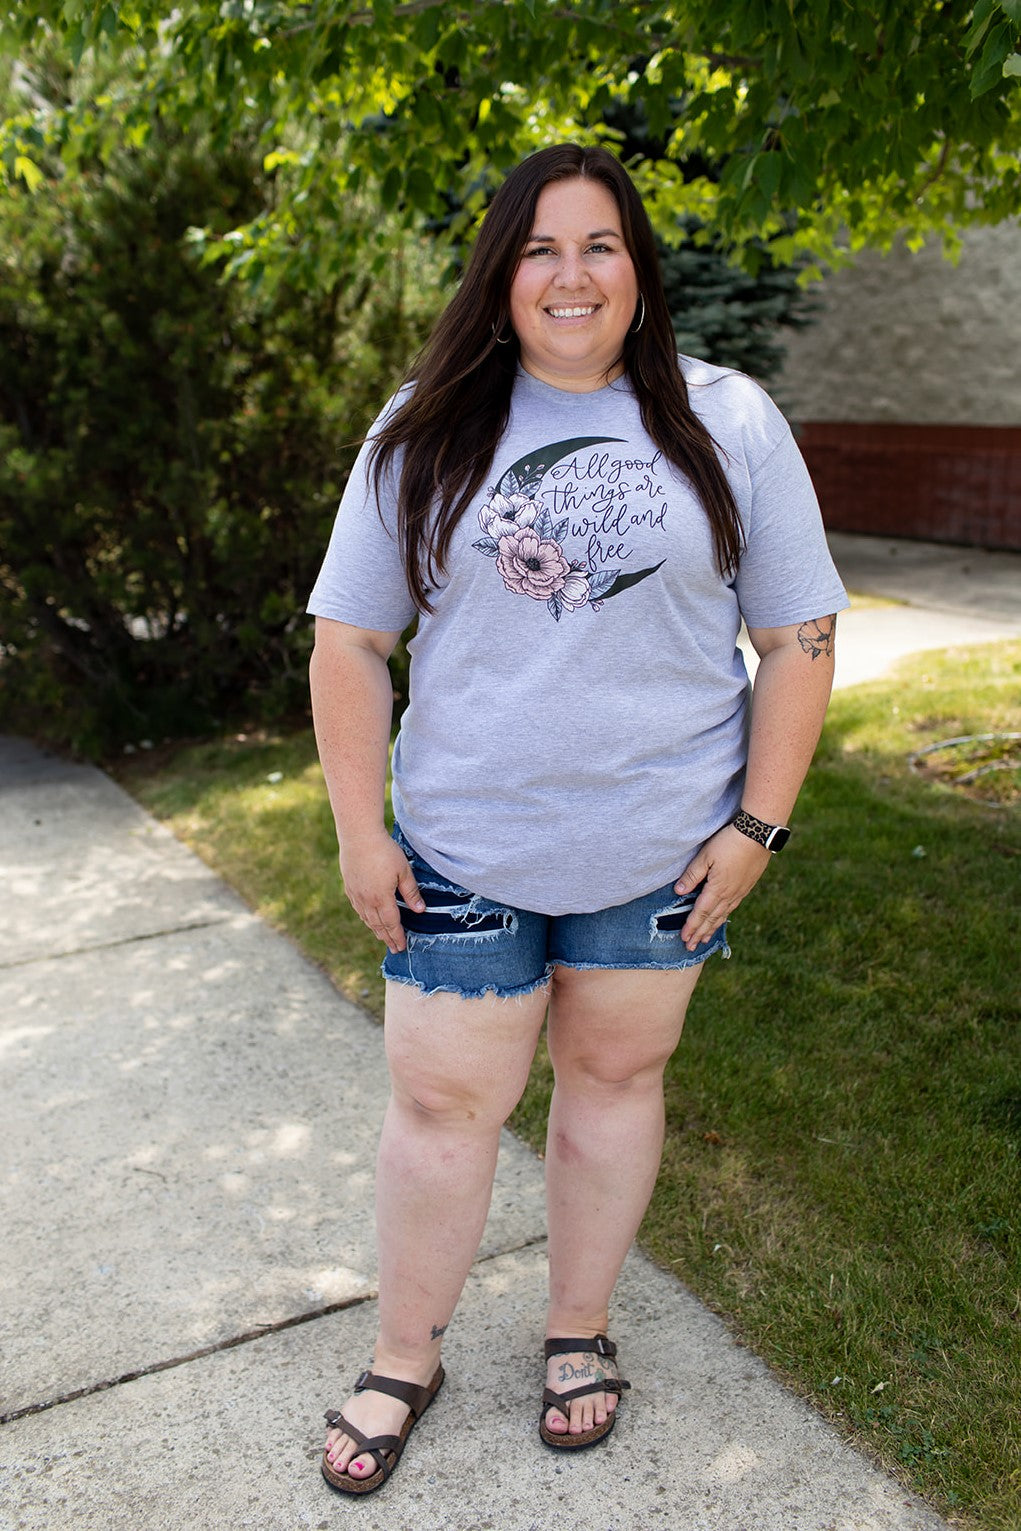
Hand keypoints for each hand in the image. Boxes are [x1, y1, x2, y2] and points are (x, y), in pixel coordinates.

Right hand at [338, 831, 425, 953]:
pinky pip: (358, 909)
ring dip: (376, 930)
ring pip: (367, 918)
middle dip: (387, 938)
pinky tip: (368, 919)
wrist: (358, 836)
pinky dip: (365, 918)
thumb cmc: (384, 851)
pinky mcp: (349, 886)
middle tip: (394, 948)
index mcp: (382, 898)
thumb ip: (411, 892)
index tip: (402, 947)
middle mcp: (367, 900)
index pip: (392, 923)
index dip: (397, 936)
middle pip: (378, 925)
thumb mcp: (404, 871)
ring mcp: (356, 894)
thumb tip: (421, 911)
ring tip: (383, 937)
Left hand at [673, 824, 771, 951]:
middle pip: (712, 918)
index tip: (684, 939)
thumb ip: (692, 875)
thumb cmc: (729, 842)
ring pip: (723, 914)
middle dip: (700, 933)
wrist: (759, 835)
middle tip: (691, 946)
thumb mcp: (706, 856)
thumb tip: (679, 892)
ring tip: (704, 938)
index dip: (692, 926)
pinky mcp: (747, 886)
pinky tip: (722, 918)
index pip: (700, 913)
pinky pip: (733, 907)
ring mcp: (740, 891)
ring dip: (712, 928)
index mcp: (717, 889)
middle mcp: (729, 895)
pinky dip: (724, 916)